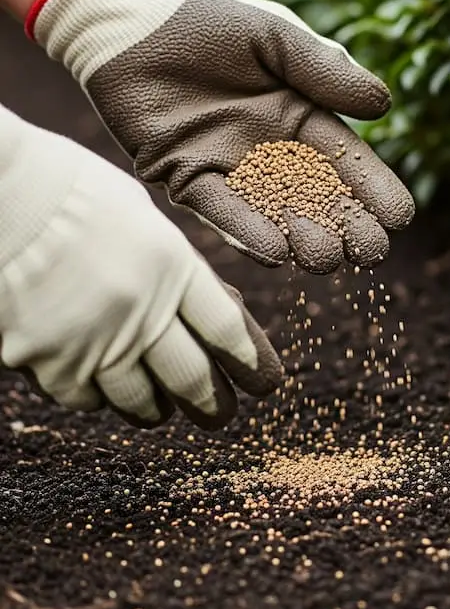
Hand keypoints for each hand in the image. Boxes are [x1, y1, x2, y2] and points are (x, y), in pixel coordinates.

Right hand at [0, 104, 281, 429]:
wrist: (1, 194)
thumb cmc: (76, 193)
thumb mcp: (146, 220)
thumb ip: (176, 269)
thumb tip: (209, 310)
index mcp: (173, 266)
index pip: (228, 331)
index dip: (251, 363)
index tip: (265, 381)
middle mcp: (140, 309)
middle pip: (192, 377)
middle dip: (213, 403)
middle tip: (221, 415)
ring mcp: (91, 339)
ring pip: (140, 400)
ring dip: (157, 409)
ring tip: (163, 410)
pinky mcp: (43, 358)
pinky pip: (84, 398)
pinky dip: (98, 397)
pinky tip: (102, 389)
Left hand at [26, 0, 414, 272]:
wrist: (129, 18)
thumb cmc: (209, 19)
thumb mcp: (278, 37)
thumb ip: (327, 71)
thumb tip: (384, 108)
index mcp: (300, 116)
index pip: (348, 160)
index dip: (375, 189)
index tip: (400, 217)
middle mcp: (270, 149)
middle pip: (318, 198)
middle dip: (347, 227)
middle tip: (369, 252)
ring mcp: (228, 167)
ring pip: (274, 213)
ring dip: (302, 238)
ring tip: (326, 256)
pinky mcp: (184, 176)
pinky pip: (220, 210)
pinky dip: (247, 231)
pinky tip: (276, 251)